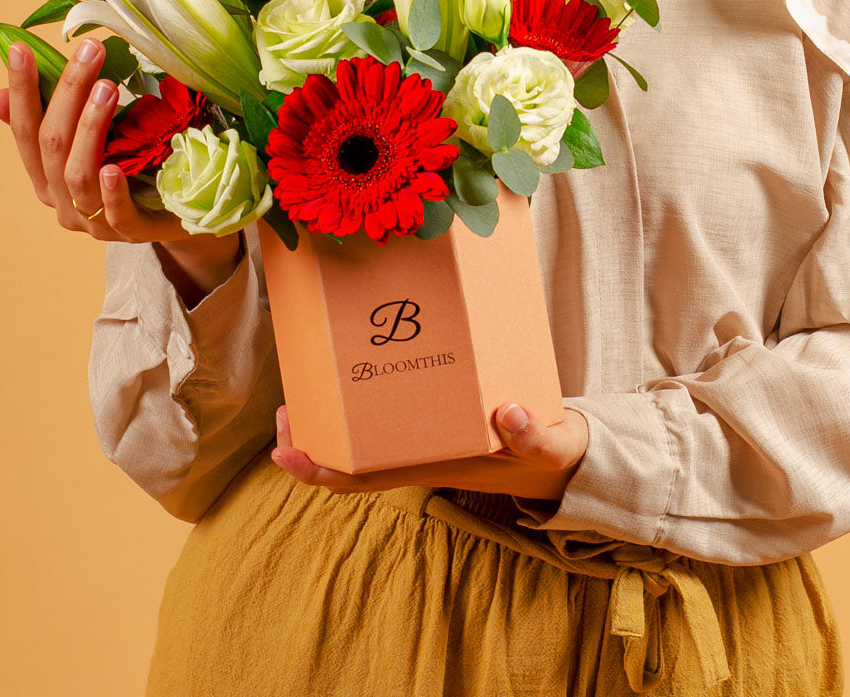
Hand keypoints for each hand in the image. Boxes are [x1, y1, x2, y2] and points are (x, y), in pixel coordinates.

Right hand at [0, 38, 235, 260]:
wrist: (181, 217)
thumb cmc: (134, 173)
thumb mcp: (94, 143)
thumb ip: (56, 121)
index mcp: (47, 179)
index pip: (25, 131)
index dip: (22, 91)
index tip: (21, 50)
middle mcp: (63, 203)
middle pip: (53, 144)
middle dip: (68, 92)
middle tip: (89, 51)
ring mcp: (95, 223)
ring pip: (78, 174)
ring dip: (90, 127)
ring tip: (106, 87)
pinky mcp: (133, 233)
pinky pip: (117, 215)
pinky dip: (111, 191)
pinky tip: (112, 168)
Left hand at [270, 401, 588, 502]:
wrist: (566, 458)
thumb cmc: (552, 453)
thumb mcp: (551, 445)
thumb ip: (534, 434)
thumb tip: (507, 412)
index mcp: (437, 465)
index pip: (365, 478)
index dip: (321, 470)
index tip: (286, 453)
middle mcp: (421, 456)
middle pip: (349, 461)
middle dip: (311, 441)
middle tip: (284, 409)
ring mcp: (425, 441)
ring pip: (361, 441)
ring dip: (328, 423)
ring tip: (304, 391)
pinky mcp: (435, 422)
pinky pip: (386, 419)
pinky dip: (360, 404)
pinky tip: (358, 372)